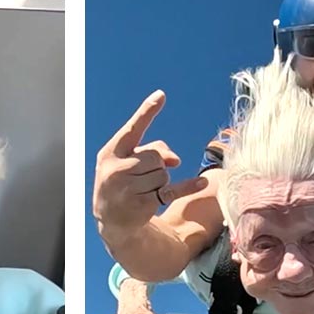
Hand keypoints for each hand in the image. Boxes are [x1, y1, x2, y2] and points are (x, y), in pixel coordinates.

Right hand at [92, 91, 207, 238]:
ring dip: (160, 181)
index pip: (132, 129)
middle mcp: (117, 169)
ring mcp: (128, 188)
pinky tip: (203, 182)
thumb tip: (175, 160)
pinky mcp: (142, 204)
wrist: (111, 218)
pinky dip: (188, 186)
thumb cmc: (122, 181)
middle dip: (156, 165)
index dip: (147, 112)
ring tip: (144, 190)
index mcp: (111, 152)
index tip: (161, 95)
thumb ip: (152, 150)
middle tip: (142, 178)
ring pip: (164, 174)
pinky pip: (172, 190)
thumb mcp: (128, 160)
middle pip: (156, 156)